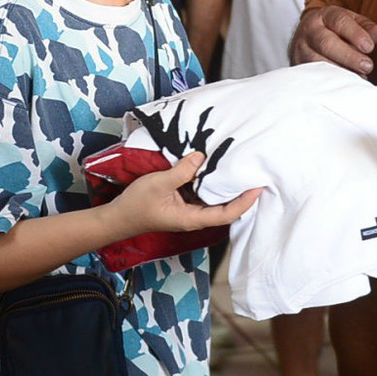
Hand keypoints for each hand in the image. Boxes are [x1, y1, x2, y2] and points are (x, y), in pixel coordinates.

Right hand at [100, 151, 260, 241]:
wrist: (118, 216)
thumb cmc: (137, 204)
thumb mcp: (160, 184)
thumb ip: (182, 171)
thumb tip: (201, 157)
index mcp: (192, 218)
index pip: (226, 214)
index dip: (244, 202)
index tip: (257, 188)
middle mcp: (195, 217)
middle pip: (225, 208)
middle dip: (240, 194)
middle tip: (254, 175)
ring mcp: (189, 210)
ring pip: (213, 200)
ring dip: (225, 187)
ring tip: (239, 169)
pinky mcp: (182, 203)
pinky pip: (201, 193)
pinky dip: (209, 182)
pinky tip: (213, 168)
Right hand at [290, 5, 376, 75]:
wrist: (307, 35)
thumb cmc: (334, 30)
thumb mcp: (351, 23)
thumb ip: (368, 28)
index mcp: (326, 15)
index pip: (339, 21)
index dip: (355, 34)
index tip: (370, 47)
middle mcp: (311, 30)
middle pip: (327, 43)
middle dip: (349, 56)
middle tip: (368, 66)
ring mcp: (302, 49)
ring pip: (318, 62)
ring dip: (341, 72)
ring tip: (360, 77)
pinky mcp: (299, 65)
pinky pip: (314, 76)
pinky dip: (331, 82)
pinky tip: (346, 84)